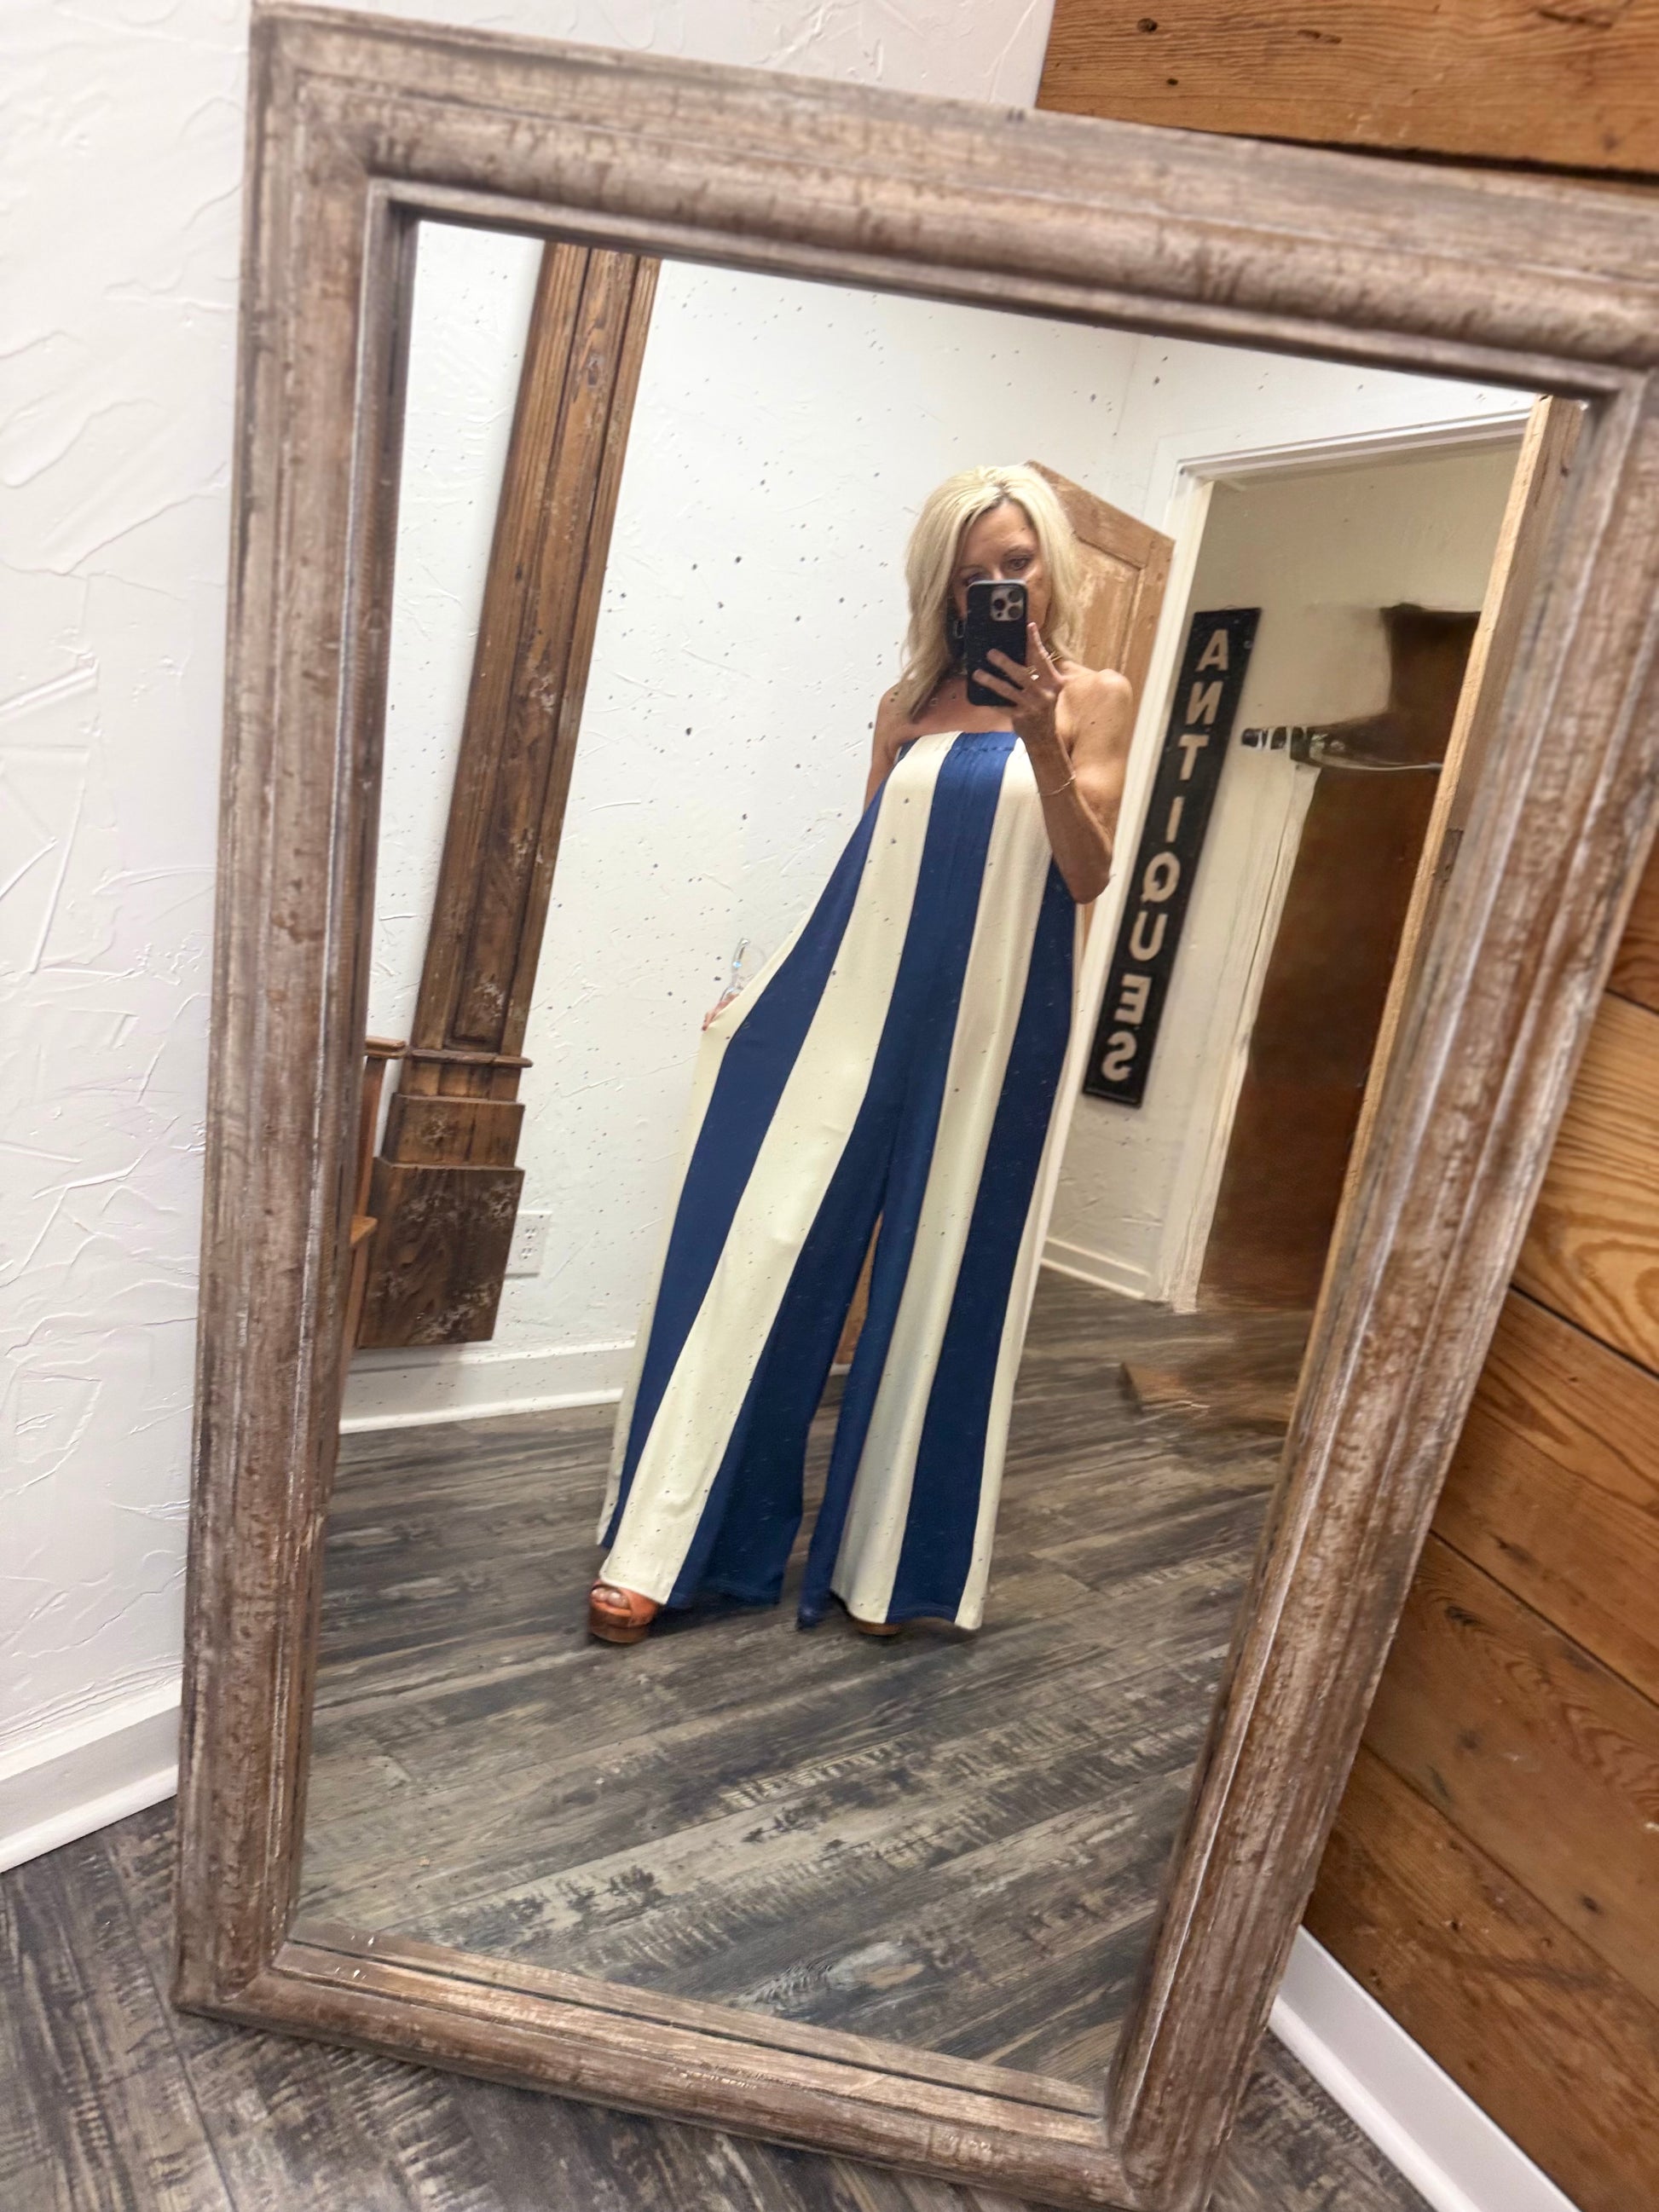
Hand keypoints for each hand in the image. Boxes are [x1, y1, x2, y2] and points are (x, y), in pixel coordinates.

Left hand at [974, 624, 1065, 756]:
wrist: (1046, 738)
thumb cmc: (1045, 709)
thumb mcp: (1050, 690)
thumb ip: (1041, 674)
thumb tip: (1020, 653)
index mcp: (1053, 682)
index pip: (1043, 658)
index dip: (1035, 641)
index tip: (1029, 626)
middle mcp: (1044, 693)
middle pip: (1021, 673)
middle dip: (1004, 662)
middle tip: (990, 653)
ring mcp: (1031, 706)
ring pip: (1007, 690)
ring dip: (990, 680)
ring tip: (977, 673)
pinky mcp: (1020, 717)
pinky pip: (1001, 706)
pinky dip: (989, 700)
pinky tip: (978, 695)